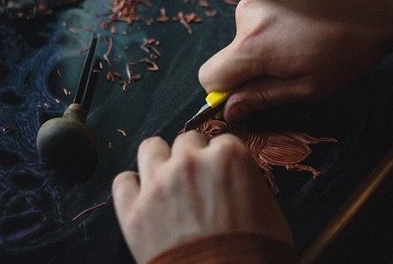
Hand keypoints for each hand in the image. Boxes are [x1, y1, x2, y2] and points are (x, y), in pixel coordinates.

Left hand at [112, 131, 292, 263]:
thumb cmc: (256, 255)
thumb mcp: (270, 211)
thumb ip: (247, 183)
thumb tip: (237, 182)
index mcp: (228, 156)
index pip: (222, 141)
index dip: (222, 160)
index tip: (221, 175)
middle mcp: (190, 161)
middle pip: (186, 141)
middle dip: (193, 158)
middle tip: (197, 182)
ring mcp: (158, 184)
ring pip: (151, 148)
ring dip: (160, 160)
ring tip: (166, 180)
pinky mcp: (133, 210)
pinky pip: (123, 181)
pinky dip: (132, 188)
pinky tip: (142, 199)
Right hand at [199, 0, 392, 122]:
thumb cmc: (349, 49)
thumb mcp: (309, 86)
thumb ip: (263, 97)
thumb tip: (230, 109)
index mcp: (252, 47)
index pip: (209, 75)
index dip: (223, 90)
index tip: (246, 94)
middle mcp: (245, 16)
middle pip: (231, 51)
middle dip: (253, 63)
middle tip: (293, 64)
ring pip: (247, 30)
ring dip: (267, 39)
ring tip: (306, 38)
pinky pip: (261, 10)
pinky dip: (277, 19)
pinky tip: (306, 19)